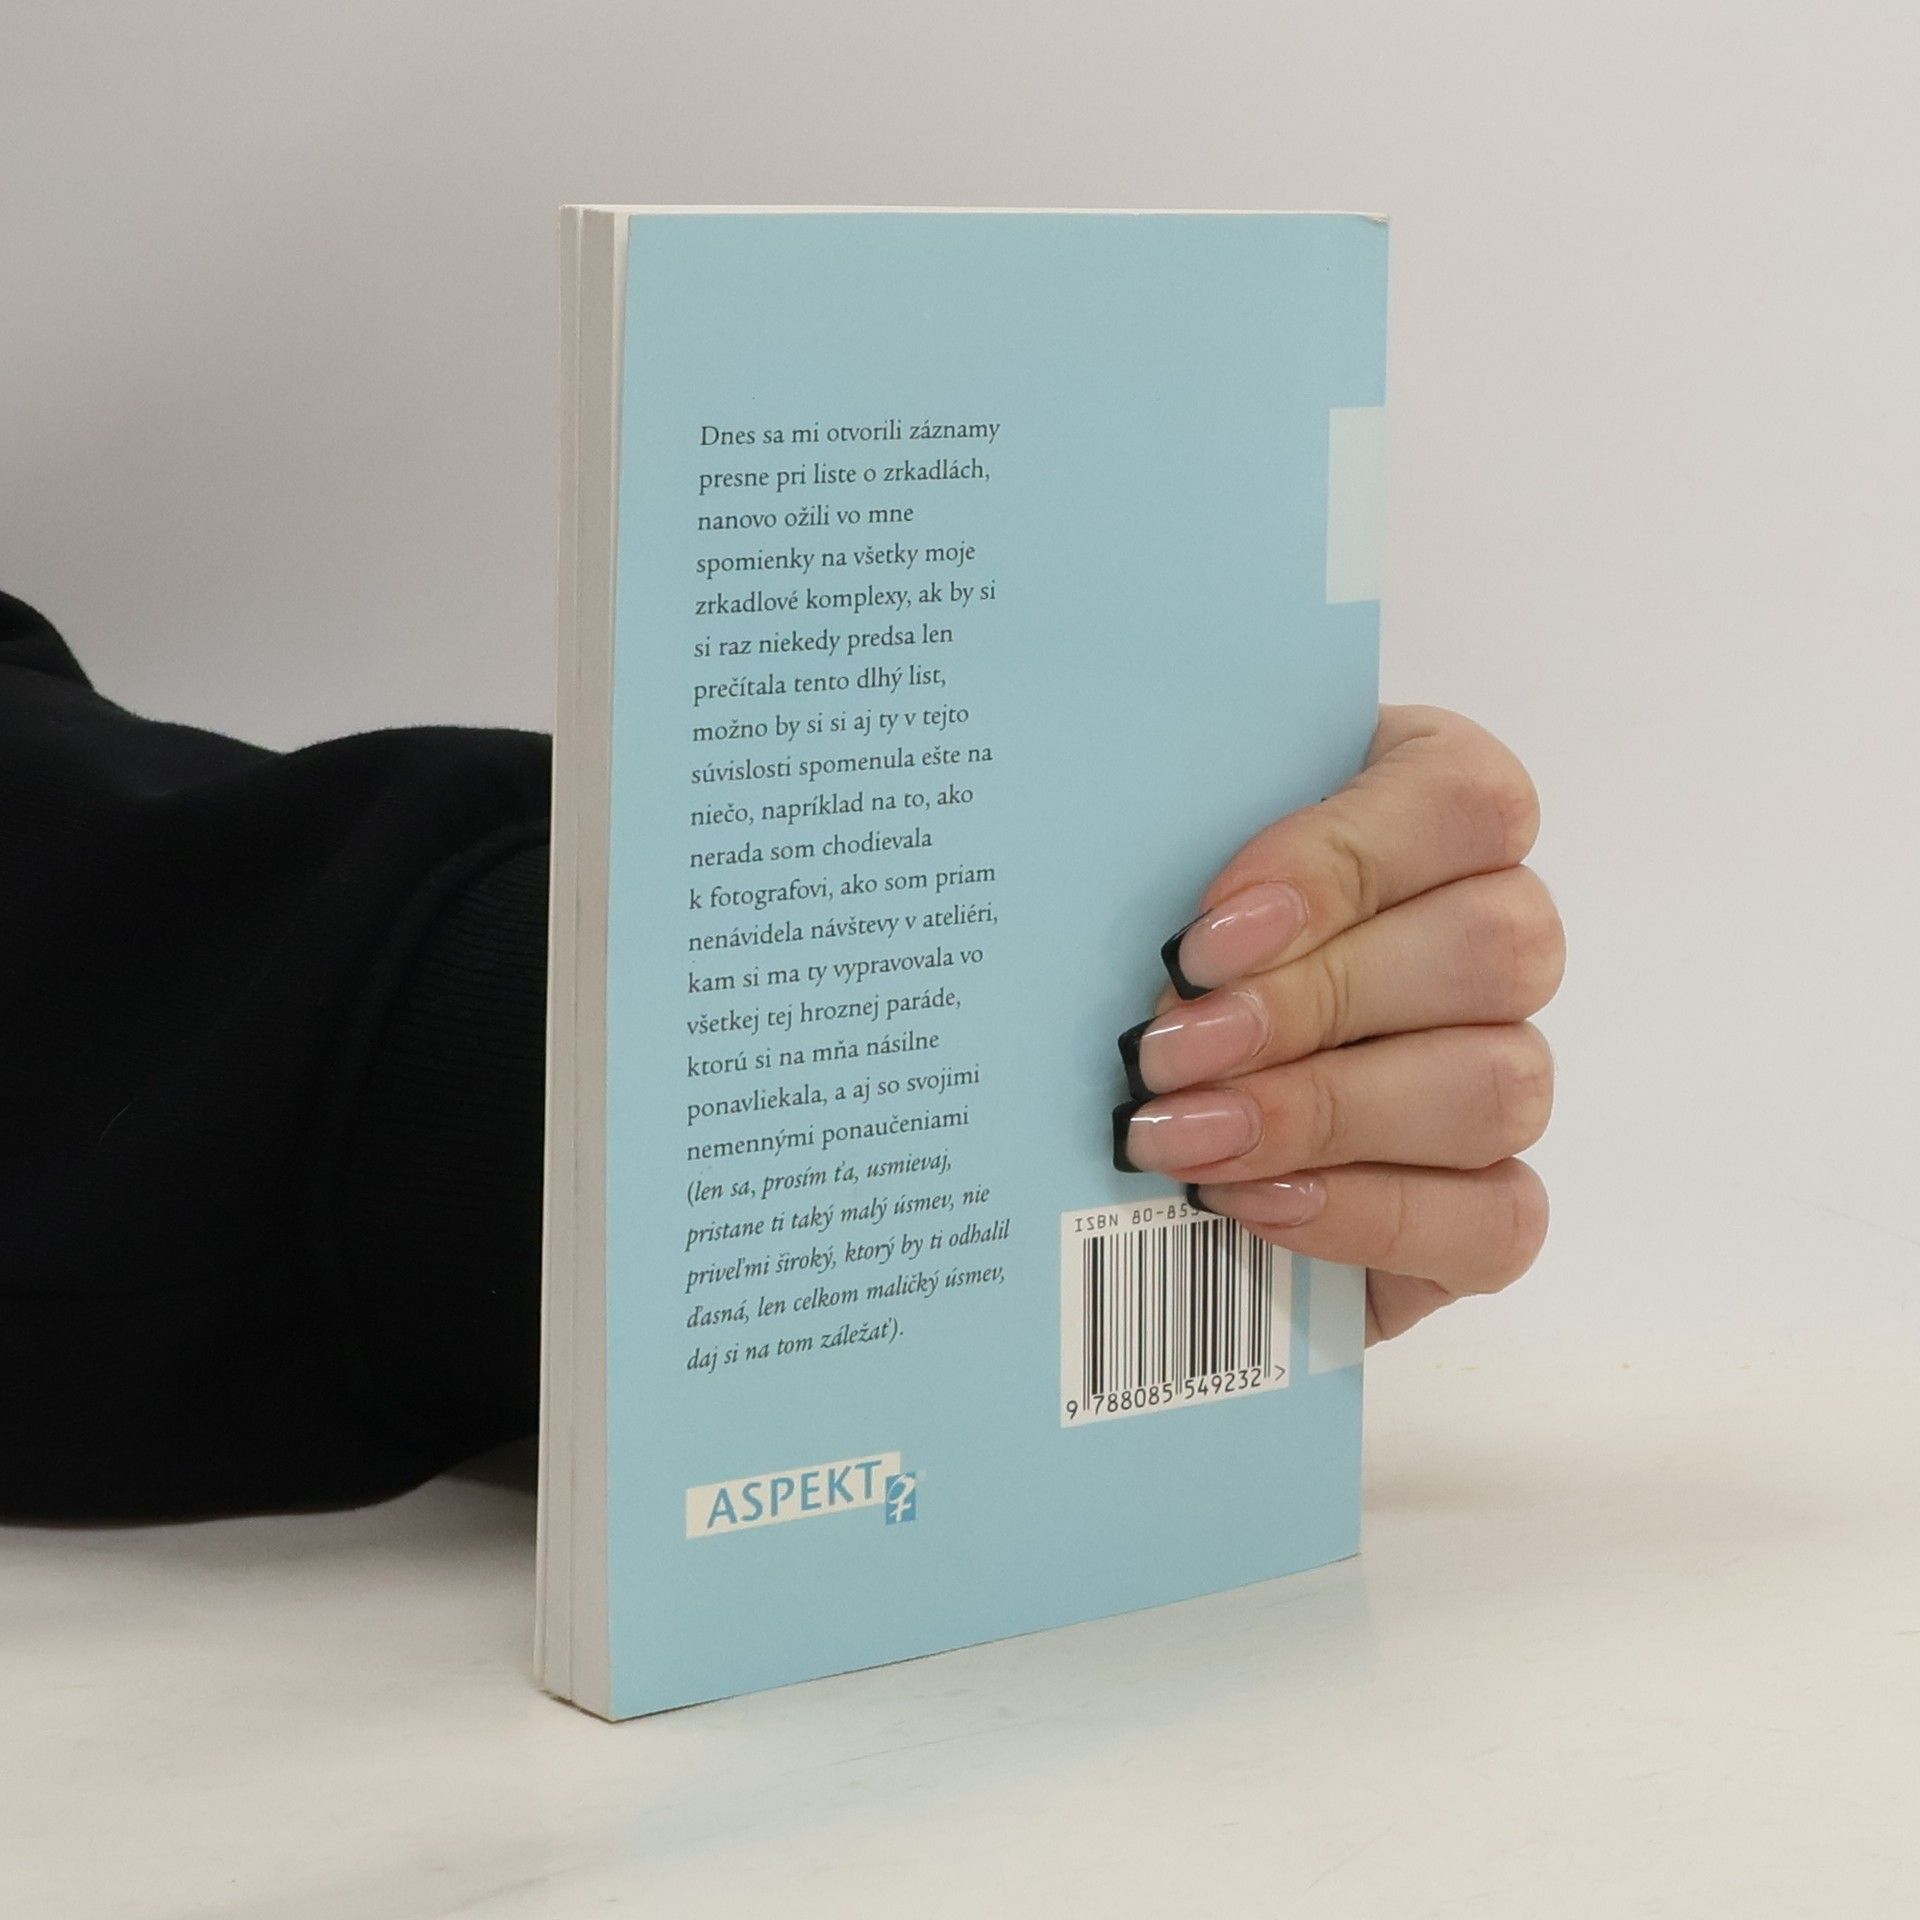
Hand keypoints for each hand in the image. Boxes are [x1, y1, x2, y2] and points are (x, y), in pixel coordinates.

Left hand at [1112, 706, 1563, 1343]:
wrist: (1138, 1086)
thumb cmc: (1150, 939)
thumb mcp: (1154, 862)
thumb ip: (1175, 847)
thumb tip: (1166, 936)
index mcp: (1431, 808)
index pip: (1464, 797)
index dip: (1338, 864)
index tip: (1202, 935)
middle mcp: (1496, 933)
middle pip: (1494, 945)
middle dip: (1308, 1004)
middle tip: (1168, 1047)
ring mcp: (1506, 1069)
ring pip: (1499, 1084)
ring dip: (1325, 1114)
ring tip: (1186, 1134)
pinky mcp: (1491, 1204)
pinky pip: (1494, 1219)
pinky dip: (1367, 1215)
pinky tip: (1253, 1200)